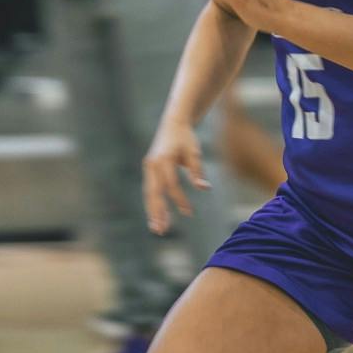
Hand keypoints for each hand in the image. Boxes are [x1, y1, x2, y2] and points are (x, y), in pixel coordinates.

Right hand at [143, 119, 209, 233]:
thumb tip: (204, 188)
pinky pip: (150, 190)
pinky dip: (153, 203)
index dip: (179, 200)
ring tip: (157, 229)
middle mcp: (152, 164)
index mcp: (164, 159)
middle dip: (157, 212)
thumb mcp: (194, 152)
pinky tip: (157, 217)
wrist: (173, 123)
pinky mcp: (149, 170)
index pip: (171, 185)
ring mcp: (148, 167)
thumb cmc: (186, 137)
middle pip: (154, 192)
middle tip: (161, 230)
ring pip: (149, 193)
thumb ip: (197, 171)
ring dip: (153, 211)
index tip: (189, 213)